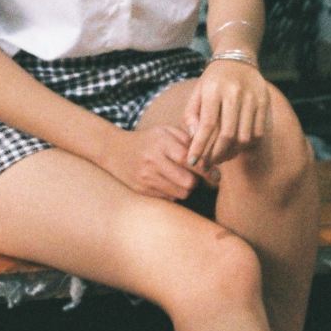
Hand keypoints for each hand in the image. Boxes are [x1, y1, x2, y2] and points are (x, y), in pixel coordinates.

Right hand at [101, 126, 217, 199]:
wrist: (115, 151)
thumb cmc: (148, 140)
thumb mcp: (166, 131)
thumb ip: (188, 139)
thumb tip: (211, 152)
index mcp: (161, 143)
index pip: (190, 160)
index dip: (207, 169)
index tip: (216, 174)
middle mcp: (152, 161)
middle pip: (189, 182)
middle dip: (196, 181)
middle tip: (195, 176)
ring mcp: (146, 178)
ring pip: (181, 193)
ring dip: (186, 188)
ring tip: (180, 178)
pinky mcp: (142, 191)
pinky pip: (169, 199)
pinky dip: (173, 193)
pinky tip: (167, 183)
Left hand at [183, 59, 270, 169]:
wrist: (237, 59)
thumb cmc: (213, 81)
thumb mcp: (197, 93)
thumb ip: (191, 116)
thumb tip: (195, 138)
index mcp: (214, 90)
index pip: (207, 125)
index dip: (200, 146)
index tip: (193, 162)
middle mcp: (234, 93)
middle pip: (227, 134)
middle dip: (216, 155)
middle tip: (208, 165)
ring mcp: (252, 98)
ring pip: (244, 137)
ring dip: (231, 152)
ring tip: (221, 157)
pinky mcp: (264, 102)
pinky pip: (258, 132)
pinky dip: (247, 145)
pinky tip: (236, 148)